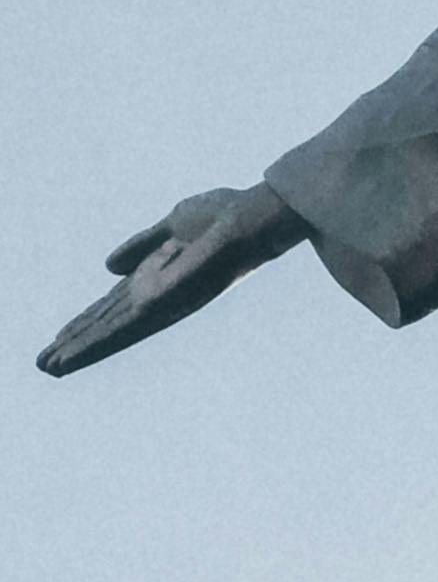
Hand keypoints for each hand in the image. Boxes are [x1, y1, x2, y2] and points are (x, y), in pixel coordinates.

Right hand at [37, 183, 301, 377]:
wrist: (251, 217)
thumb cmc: (225, 216)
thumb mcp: (174, 223)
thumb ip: (142, 244)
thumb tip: (107, 267)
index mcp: (156, 275)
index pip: (113, 305)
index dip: (85, 321)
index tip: (58, 337)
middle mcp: (156, 294)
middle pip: (108, 323)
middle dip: (76, 341)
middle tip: (43, 363)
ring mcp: (159, 301)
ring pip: (110, 332)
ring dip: (78, 348)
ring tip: (48, 366)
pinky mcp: (161, 304)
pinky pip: (120, 327)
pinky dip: (93, 342)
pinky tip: (72, 353)